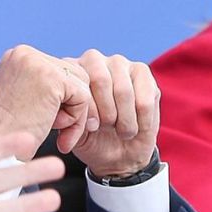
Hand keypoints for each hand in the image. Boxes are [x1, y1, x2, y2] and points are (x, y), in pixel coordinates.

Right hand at [0, 44, 93, 148]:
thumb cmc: (13, 134)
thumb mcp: (28, 99)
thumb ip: (48, 84)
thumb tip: (81, 81)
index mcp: (17, 56)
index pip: (60, 69)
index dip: (65, 99)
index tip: (56, 122)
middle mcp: (24, 53)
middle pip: (75, 74)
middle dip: (73, 105)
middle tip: (61, 131)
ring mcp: (36, 63)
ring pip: (82, 84)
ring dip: (77, 113)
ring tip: (57, 131)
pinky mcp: (51, 78)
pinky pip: (83, 96)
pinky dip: (78, 119)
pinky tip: (60, 132)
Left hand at [62, 49, 159, 178]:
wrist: (120, 151)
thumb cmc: (92, 139)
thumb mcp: (74, 133)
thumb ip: (67, 120)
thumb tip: (66, 118)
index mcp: (70, 72)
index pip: (79, 85)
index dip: (87, 113)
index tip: (90, 129)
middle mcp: (93, 60)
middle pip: (101, 81)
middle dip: (106, 114)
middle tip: (107, 128)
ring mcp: (119, 63)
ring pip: (124, 92)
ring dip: (124, 121)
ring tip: (122, 132)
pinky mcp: (142, 71)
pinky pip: (144, 100)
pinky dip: (141, 122)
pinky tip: (137, 127)